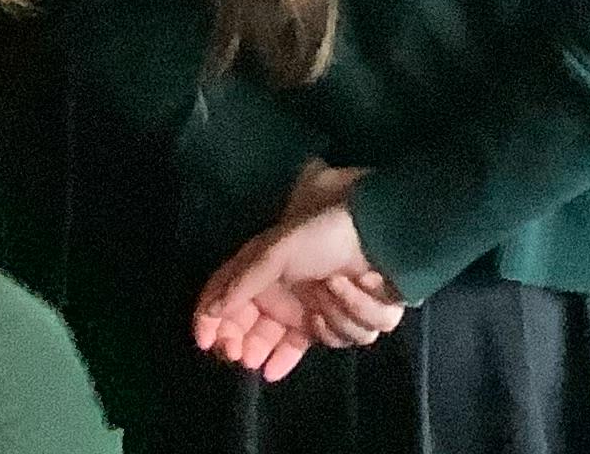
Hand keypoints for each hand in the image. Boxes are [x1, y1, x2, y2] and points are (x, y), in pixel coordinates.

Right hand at [192, 177, 404, 381]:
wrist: (380, 232)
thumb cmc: (323, 234)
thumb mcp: (274, 250)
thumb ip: (240, 283)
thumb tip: (209, 312)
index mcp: (264, 277)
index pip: (228, 307)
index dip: (214, 326)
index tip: (209, 345)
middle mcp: (287, 298)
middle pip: (258, 337)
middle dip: (253, 346)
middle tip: (248, 357)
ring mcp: (318, 310)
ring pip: (303, 341)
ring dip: (321, 318)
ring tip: (328, 288)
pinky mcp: (348, 319)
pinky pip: (343, 335)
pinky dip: (349, 312)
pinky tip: (349, 288)